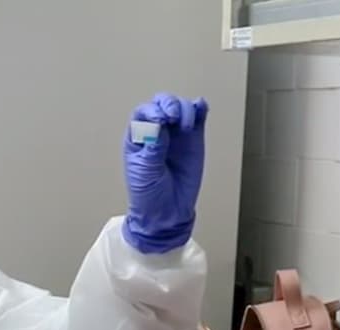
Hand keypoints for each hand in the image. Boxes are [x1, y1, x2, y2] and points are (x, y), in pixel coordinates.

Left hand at [122, 93, 208, 253]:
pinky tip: (201, 107)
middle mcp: (157, 131)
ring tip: (187, 126)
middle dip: (169, 105)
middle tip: (174, 117)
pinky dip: (199, 109)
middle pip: (162, 104)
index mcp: (138, 138)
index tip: (161, 120)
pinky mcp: (193, 139)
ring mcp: (175, 134)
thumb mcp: (145, 172)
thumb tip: (159, 125)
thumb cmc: (148, 195)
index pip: (144, 113)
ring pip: (180, 108)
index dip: (153, 111)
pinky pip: (197, 118)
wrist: (167, 213)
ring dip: (185, 109)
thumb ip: (153, 148)